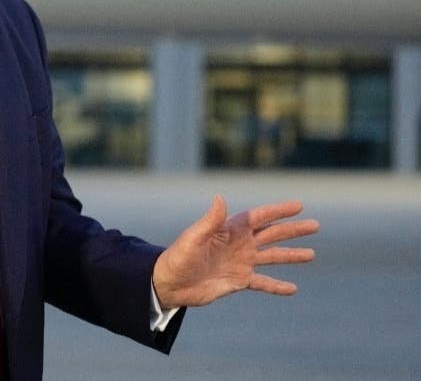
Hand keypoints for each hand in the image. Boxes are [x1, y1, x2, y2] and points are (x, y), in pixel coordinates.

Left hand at [152, 196, 318, 309]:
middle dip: (293, 230)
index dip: (279, 211)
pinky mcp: (238, 281)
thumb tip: (220, 197)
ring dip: (291, 255)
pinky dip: (277, 286)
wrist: (170, 283)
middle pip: (272, 234)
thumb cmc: (178, 257)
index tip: (298, 205)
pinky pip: (263, 283)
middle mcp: (239, 244)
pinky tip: (293, 289)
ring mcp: (241, 262)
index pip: (260, 217)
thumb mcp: (194, 237)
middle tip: (315, 225)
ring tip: (311, 254)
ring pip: (272, 257)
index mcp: (230, 230)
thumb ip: (210, 220)